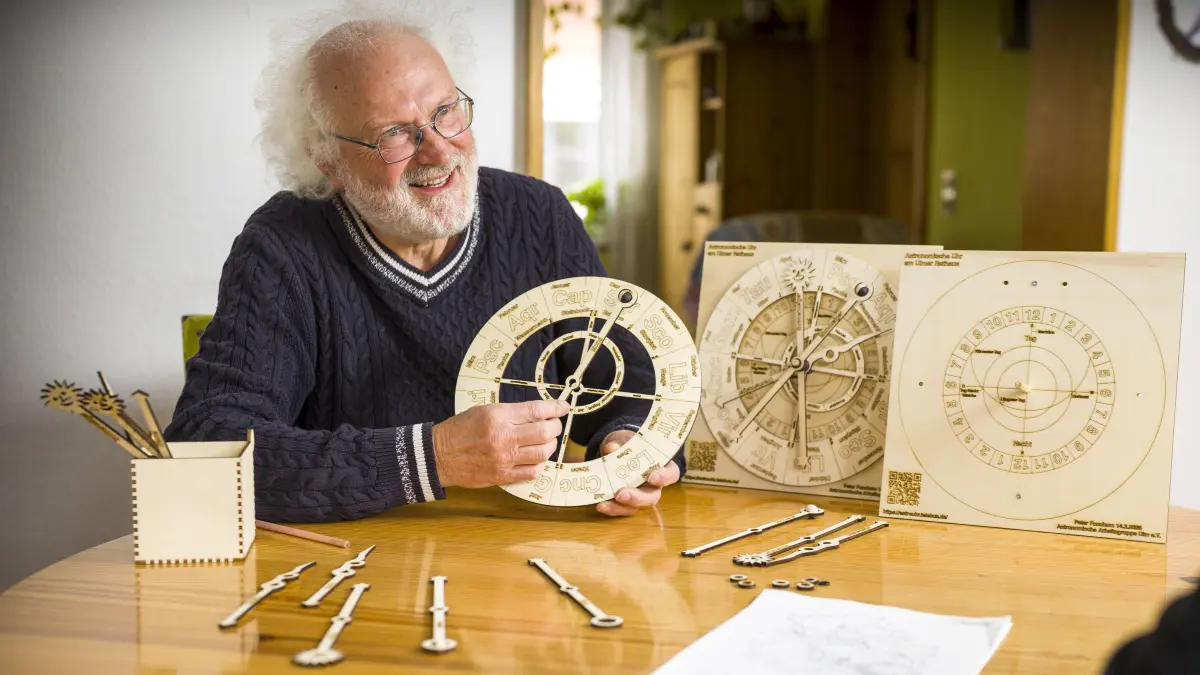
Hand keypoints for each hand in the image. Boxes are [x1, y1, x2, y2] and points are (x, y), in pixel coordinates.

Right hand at [432, 400, 567, 487]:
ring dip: (550, 446)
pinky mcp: (502, 476)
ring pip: (543, 453)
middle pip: (545, 432)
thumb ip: (511, 412)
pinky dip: (540, 465)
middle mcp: (503, 437)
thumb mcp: (484, 410)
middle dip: (555, 427)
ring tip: (545, 442)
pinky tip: (536, 459)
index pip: (536, 411)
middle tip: (554, 425)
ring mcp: (504, 459)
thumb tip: (538, 413)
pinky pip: (532, 472)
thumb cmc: (460, 430)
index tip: (563, 407)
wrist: (439, 455)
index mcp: (498, 417)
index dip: (555, 408)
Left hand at [595, 429, 680, 516]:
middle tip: (621, 494)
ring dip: (620, 507)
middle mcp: (653, 484)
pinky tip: (600, 505)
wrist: (615, 449)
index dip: (664, 477)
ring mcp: (640, 495)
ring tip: (604, 504)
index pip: (671, 473)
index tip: (651, 476)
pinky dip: (611, 508)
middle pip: (652, 496)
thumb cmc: (627, 444)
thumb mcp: (624, 439)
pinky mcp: (626, 502)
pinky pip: (621, 509)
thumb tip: (610, 447)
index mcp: (660, 466)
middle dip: (637, 497)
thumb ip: (619, 442)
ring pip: (636, 507)